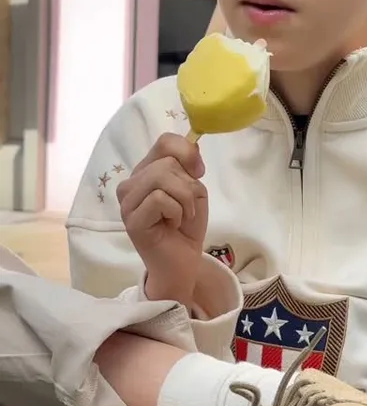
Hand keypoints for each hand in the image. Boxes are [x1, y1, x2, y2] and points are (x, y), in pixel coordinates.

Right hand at [117, 134, 207, 306]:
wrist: (183, 263)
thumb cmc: (186, 228)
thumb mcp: (194, 191)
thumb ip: (189, 168)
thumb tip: (193, 148)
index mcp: (146, 172)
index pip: (164, 142)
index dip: (187, 151)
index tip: (199, 172)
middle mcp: (132, 183)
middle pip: (166, 161)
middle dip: (188, 185)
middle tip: (187, 208)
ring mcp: (128, 201)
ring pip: (162, 177)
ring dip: (184, 200)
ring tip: (180, 217)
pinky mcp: (131, 219)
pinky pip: (160, 199)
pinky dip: (176, 212)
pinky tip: (172, 225)